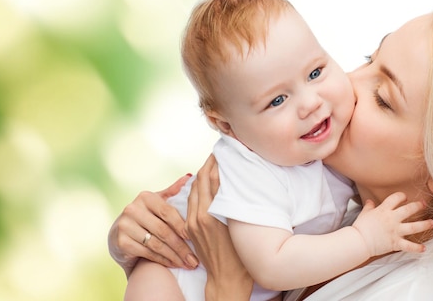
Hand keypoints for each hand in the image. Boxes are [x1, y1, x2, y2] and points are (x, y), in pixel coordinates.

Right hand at [108, 174, 199, 276]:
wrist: (119, 236)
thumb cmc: (145, 218)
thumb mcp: (157, 203)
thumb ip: (172, 192)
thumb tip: (190, 176)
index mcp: (145, 197)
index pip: (168, 212)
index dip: (182, 226)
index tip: (195, 237)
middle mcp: (132, 209)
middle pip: (163, 230)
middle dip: (181, 246)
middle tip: (195, 258)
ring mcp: (125, 225)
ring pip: (156, 244)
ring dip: (174, 256)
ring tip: (188, 263)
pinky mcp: (121, 242)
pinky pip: (147, 253)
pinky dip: (163, 260)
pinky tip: (174, 265)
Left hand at [186, 154, 253, 300]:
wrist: (226, 281)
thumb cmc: (241, 256)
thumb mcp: (240, 225)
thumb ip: (233, 202)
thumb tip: (232, 180)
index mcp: (212, 213)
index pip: (211, 178)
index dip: (215, 162)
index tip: (222, 150)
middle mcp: (199, 215)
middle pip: (200, 180)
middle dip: (207, 165)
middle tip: (217, 153)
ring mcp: (192, 222)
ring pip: (194, 189)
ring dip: (201, 175)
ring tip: (212, 164)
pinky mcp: (190, 228)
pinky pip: (191, 201)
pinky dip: (198, 188)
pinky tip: (205, 183)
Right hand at [352, 192, 432, 255]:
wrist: (359, 241)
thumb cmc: (360, 227)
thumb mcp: (364, 213)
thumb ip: (369, 206)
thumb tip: (369, 201)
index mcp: (384, 210)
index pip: (396, 198)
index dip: (402, 196)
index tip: (405, 197)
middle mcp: (392, 219)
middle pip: (409, 210)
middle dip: (418, 206)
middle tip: (424, 204)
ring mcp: (395, 231)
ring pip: (414, 227)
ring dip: (424, 225)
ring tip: (432, 223)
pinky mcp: (395, 243)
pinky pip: (409, 246)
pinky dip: (417, 248)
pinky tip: (424, 248)